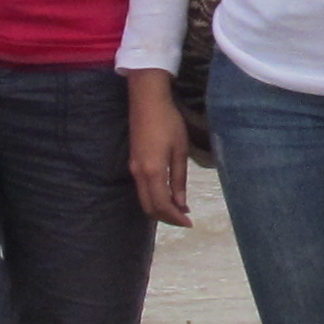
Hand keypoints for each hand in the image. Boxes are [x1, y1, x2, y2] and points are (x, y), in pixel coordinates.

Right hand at [126, 71, 193, 227]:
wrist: (147, 100)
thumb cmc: (168, 122)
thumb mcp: (180, 150)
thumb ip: (179, 179)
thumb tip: (180, 203)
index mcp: (153, 171)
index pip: (162, 205)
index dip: (175, 218)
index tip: (190, 223)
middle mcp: (139, 174)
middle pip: (150, 207)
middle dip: (167, 218)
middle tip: (185, 220)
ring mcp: (134, 169)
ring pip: (144, 199)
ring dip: (160, 209)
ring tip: (179, 210)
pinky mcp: (133, 163)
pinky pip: (142, 189)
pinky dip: (154, 198)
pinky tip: (168, 195)